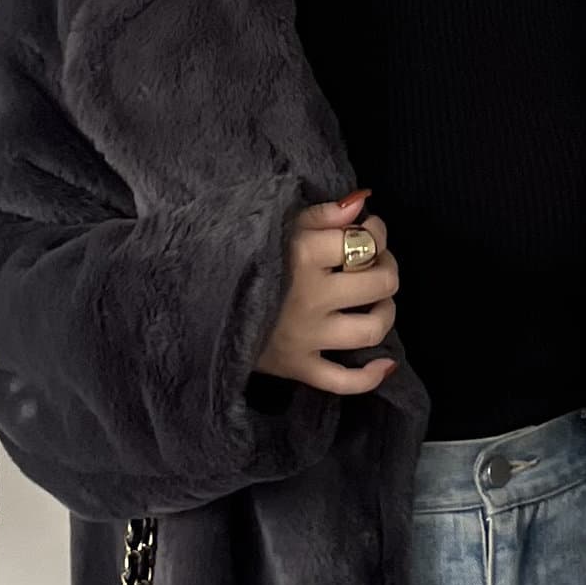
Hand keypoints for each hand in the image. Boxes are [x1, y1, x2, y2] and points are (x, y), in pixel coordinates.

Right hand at [254, 189, 399, 393]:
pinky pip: (343, 382)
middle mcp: (310, 298)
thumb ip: (322, 213)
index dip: (376, 232)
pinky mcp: (297, 366)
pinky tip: (384, 364)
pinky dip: (369, 378)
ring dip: (386, 313)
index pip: (365, 240)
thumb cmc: (243, 257)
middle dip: (388, 268)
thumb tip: (362, 202)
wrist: (198, 301)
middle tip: (377, 263)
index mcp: (303, 256)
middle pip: (379, 284)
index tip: (367, 230)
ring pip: (371, 330)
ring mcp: (306, 337)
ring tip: (378, 302)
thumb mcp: (279, 225)